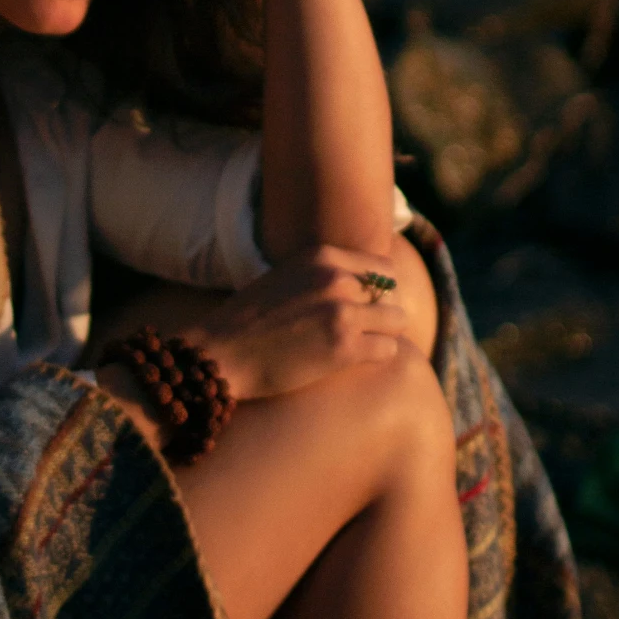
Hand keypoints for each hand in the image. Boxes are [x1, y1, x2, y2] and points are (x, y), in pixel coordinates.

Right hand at [181, 244, 408, 400]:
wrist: (220, 353)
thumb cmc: (249, 321)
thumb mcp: (286, 277)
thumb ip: (323, 274)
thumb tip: (363, 283)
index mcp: (322, 257)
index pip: (382, 267)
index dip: (379, 290)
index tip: (367, 307)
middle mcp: (336, 279)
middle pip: (392, 293)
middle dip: (382, 314)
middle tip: (364, 331)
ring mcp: (342, 313)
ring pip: (397, 321)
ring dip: (383, 335)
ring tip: (361, 347)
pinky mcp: (344, 348)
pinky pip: (389, 349)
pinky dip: (377, 357)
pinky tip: (354, 361)